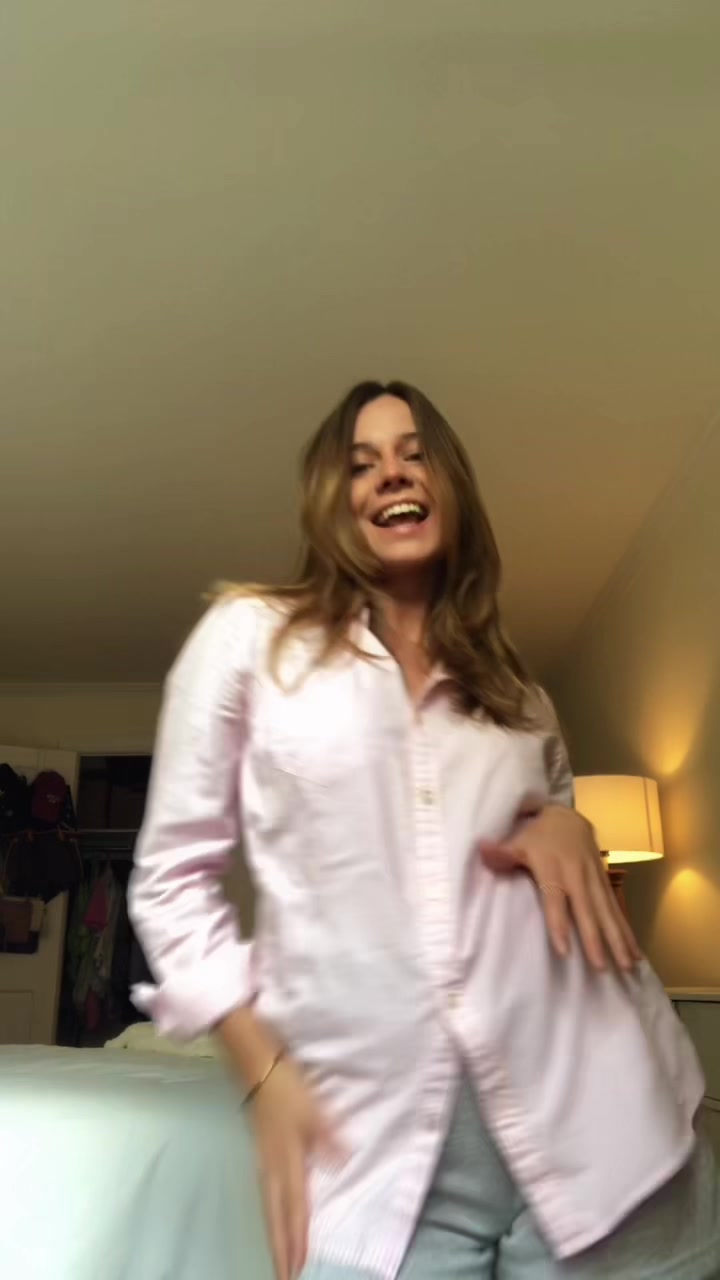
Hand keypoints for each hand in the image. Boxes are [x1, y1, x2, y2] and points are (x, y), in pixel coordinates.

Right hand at [249, 1058, 341, 1279]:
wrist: (257, 1067)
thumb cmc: (286, 1087)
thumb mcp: (313, 1109)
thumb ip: (327, 1137)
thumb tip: (342, 1162)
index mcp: (287, 1160)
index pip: (294, 1210)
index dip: (297, 1240)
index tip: (298, 1270)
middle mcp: (273, 1167)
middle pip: (276, 1217)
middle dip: (281, 1250)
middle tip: (283, 1278)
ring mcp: (265, 1161)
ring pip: (269, 1208)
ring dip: (274, 1235)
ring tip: (279, 1258)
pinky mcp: (262, 1152)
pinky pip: (266, 1193)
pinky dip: (271, 1213)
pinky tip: (273, 1216)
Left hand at [478, 805, 641, 971]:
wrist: (566, 817)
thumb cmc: (536, 834)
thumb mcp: (517, 840)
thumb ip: (501, 852)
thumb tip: (481, 850)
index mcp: (553, 868)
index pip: (555, 899)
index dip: (559, 923)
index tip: (564, 950)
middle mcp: (577, 875)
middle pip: (587, 910)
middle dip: (595, 939)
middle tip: (602, 967)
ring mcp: (594, 879)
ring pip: (607, 911)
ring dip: (619, 939)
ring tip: (628, 965)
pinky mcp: (604, 882)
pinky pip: (616, 909)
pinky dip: (627, 930)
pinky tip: (636, 953)